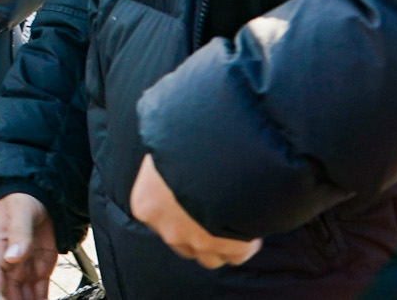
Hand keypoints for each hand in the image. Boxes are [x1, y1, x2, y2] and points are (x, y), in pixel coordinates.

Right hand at [0, 192, 57, 299]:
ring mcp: (23, 269)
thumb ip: (18, 233)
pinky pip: (39, 294)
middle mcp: (7, 265)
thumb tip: (12, 257)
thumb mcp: (20, 211)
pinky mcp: (39, 271)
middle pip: (8, 296)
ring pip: (23, 298)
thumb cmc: (20, 198)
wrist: (36, 195)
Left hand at [130, 154, 261, 268]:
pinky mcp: (232, 249)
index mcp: (146, 205)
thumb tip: (160, 140)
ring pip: (208, 257)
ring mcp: (201, 243)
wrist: (222, 156)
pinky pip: (237, 256)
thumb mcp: (163, 146)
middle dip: (195, 230)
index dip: (173, 206)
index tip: (188, 195)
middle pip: (180, 240)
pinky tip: (250, 228)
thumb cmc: (186, 144)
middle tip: (212, 209)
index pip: (154, 215)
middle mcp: (169, 229)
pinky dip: (244, 245)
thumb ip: (161, 160)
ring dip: (218, 244)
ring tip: (231, 222)